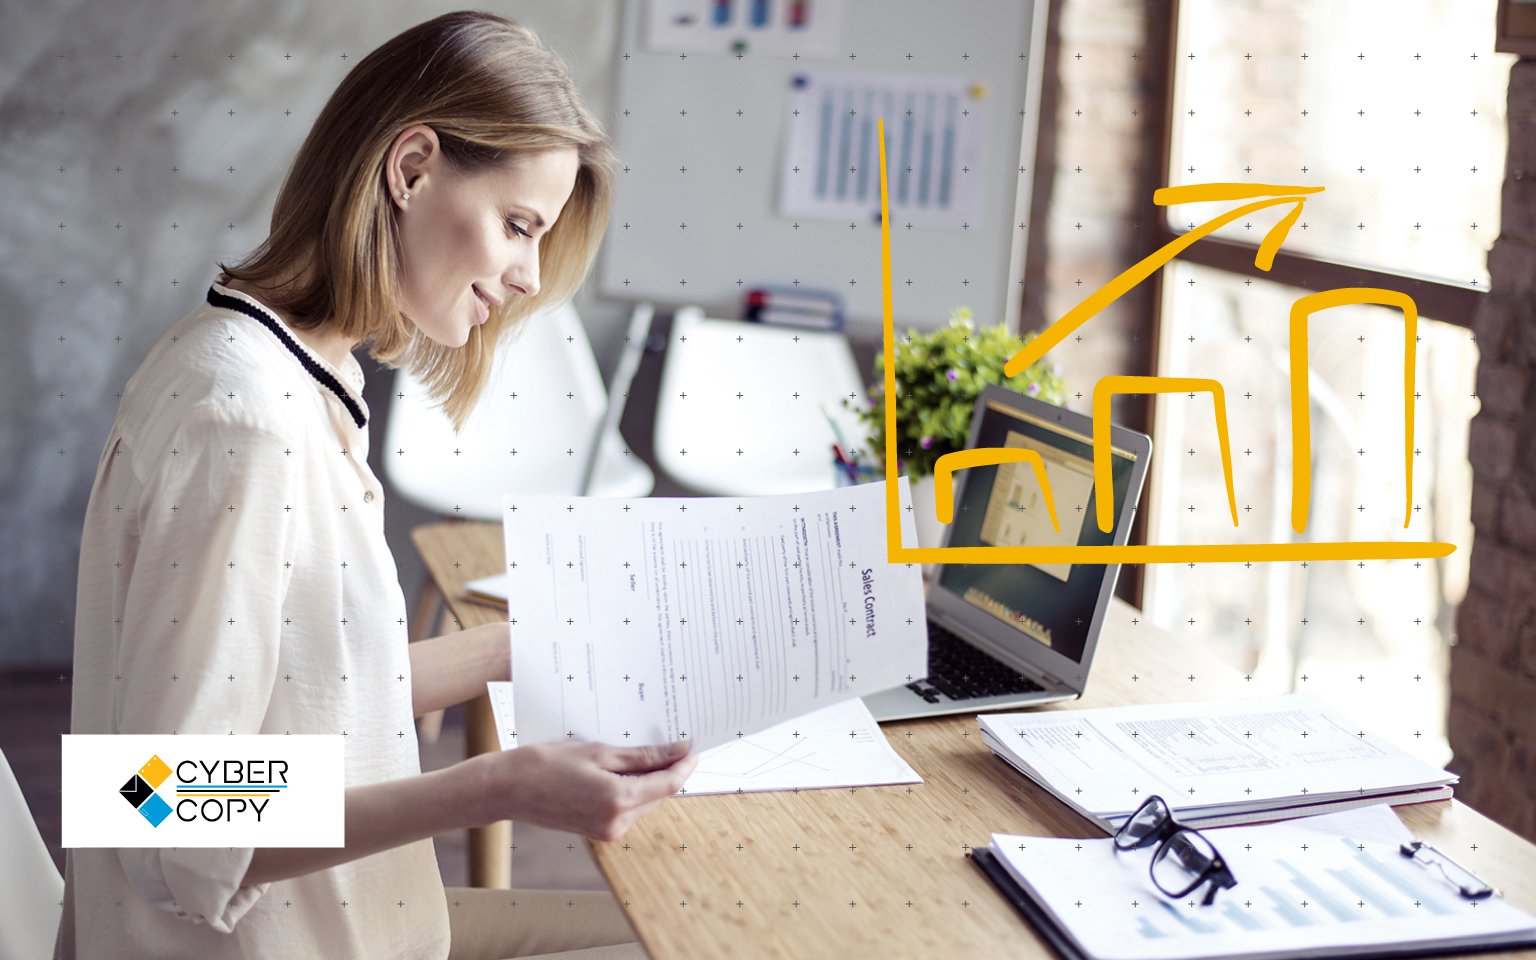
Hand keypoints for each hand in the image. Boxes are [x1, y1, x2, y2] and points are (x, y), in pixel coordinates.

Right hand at [470, 740, 698, 841]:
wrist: (509, 788)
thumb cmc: (548, 764)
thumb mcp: (599, 752)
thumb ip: (642, 757)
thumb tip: (678, 752)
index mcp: (619, 801)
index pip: (668, 784)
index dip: (684, 765)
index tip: (692, 746)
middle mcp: (618, 823)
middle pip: (659, 795)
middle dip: (667, 771)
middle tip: (670, 742)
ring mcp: (608, 831)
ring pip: (645, 802)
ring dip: (649, 780)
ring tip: (642, 752)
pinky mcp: (599, 832)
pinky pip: (628, 809)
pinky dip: (632, 790)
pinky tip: (623, 769)